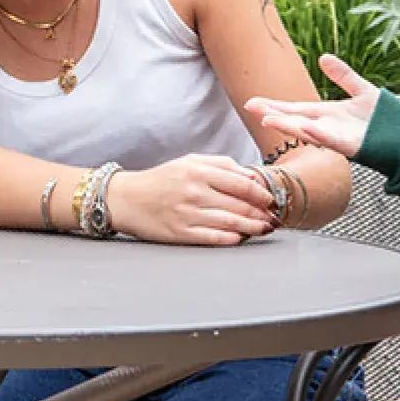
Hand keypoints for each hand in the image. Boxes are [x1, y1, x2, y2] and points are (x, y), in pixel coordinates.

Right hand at [105, 155, 276, 245]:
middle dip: (262, 213)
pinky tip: (241, 239)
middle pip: (241, 205)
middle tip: (273, 218)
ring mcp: (188, 214)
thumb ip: (221, 164)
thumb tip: (251, 174)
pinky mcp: (181, 233)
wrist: (126, 199)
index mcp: (198, 170)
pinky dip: (231, 239)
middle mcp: (194, 191)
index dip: (262, 194)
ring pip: (231, 223)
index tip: (271, 200)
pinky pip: (213, 238)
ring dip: (253, 228)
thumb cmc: (161, 179)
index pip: (242, 183)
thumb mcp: (189, 161)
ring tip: (264, 229)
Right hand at [246, 53, 381, 160]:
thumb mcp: (363, 91)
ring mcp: (339, 138)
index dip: (274, 107)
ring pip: (309, 132)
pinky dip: (320, 135)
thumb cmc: (388, 120)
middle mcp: (328, 128)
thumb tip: (324, 58)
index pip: (295, 110)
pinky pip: (334, 141)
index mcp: (328, 115)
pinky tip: (307, 128)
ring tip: (268, 119)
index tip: (252, 103)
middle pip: (295, 120)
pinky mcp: (354, 146)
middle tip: (251, 108)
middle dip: (273, 115)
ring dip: (289, 126)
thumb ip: (344, 76)